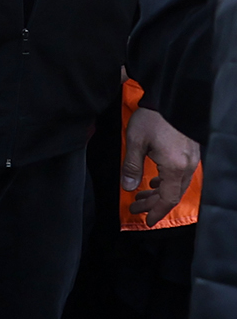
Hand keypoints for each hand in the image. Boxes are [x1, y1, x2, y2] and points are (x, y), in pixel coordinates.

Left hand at [123, 106, 199, 226]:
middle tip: (135, 207)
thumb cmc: (152, 119)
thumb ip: (131, 166)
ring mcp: (191, 160)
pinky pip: (179, 175)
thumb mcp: (135, 142)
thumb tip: (127, 187)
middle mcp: (187, 167)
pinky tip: (153, 180)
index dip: (157, 211)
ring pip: (176, 185)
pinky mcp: (190, 153)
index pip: (168, 198)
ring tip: (139, 195)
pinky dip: (165, 181)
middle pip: (172, 194)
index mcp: (175, 167)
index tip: (146, 220)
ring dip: (158, 192)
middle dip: (153, 203)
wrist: (171, 97)